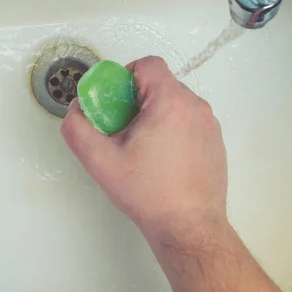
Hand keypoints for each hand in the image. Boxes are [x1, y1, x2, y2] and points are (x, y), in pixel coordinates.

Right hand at [61, 56, 226, 244]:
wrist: (188, 227)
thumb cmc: (151, 195)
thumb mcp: (100, 161)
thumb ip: (78, 129)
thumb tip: (76, 110)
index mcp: (170, 102)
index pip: (148, 64)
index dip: (126, 75)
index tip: (116, 100)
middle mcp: (195, 107)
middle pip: (160, 83)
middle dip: (137, 99)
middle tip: (124, 128)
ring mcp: (209, 123)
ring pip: (175, 102)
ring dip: (155, 114)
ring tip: (143, 146)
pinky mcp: (215, 140)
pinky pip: (188, 119)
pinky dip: (173, 128)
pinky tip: (162, 157)